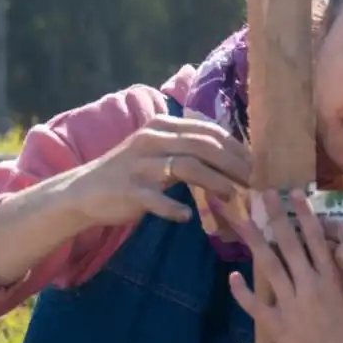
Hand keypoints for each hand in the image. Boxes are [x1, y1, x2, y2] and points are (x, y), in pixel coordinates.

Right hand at [69, 113, 250, 226]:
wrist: (85, 190)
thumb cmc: (133, 172)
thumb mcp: (161, 151)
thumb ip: (191, 150)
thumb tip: (235, 159)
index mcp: (164, 126)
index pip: (208, 131)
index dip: (236, 148)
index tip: (257, 165)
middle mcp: (152, 139)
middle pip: (202, 145)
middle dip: (233, 164)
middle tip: (254, 182)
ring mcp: (140, 165)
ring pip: (186, 167)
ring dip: (214, 182)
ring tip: (233, 196)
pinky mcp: (130, 190)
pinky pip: (157, 200)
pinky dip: (173, 208)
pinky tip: (186, 217)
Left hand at [224, 191, 342, 342]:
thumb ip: (339, 279)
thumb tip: (328, 254)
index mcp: (333, 281)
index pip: (317, 238)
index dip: (304, 214)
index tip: (293, 192)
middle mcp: (312, 288)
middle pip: (289, 244)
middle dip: (276, 216)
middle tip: (262, 193)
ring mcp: (293, 307)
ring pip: (269, 266)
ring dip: (254, 240)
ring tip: (242, 219)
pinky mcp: (279, 328)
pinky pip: (256, 305)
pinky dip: (242, 290)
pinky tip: (232, 274)